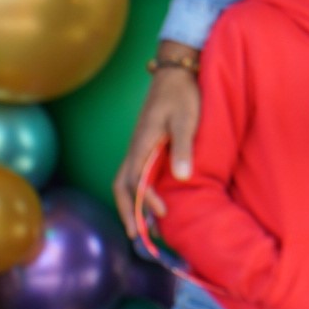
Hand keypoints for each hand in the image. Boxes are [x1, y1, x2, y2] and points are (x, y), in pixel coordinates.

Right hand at [113, 41, 201, 234]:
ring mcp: (138, 147)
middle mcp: (134, 149)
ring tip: (144, 227)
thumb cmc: (182, 95)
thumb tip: (182, 177)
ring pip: (125, 182)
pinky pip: (135, 174)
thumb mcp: (186, 119)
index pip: (136, 182)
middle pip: (122, 187)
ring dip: (132, 204)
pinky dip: (138, 192)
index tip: (163, 214)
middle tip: (139, 236)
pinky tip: (151, 200)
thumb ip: (182, 147)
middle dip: (129, 212)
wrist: (175, 72)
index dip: (147, 201)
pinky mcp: (145, 145)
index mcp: (141, 144)